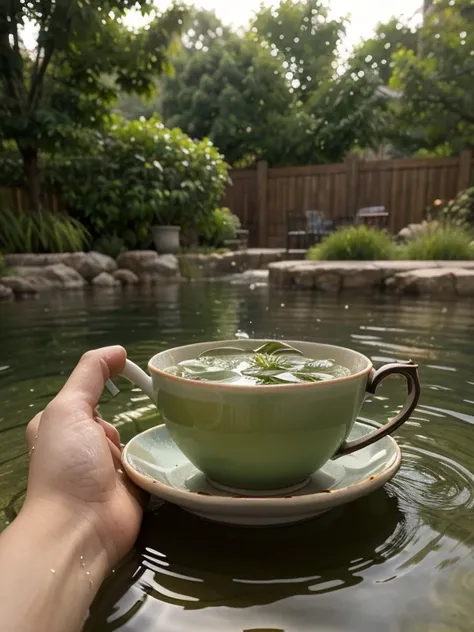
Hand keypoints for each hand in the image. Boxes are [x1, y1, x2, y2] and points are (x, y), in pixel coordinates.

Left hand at [24, 346, 144, 569]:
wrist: (82, 527)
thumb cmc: (68, 463)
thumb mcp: (69, 408)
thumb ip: (91, 374)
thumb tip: (119, 351)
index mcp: (62, 427)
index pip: (88, 397)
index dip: (104, 387)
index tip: (129, 374)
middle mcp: (82, 447)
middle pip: (112, 420)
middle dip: (122, 421)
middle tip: (129, 424)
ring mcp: (108, 469)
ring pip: (134, 441)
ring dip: (142, 440)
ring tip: (155, 437)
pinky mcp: (132, 486)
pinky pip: (150, 463)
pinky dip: (158, 458)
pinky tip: (171, 451)